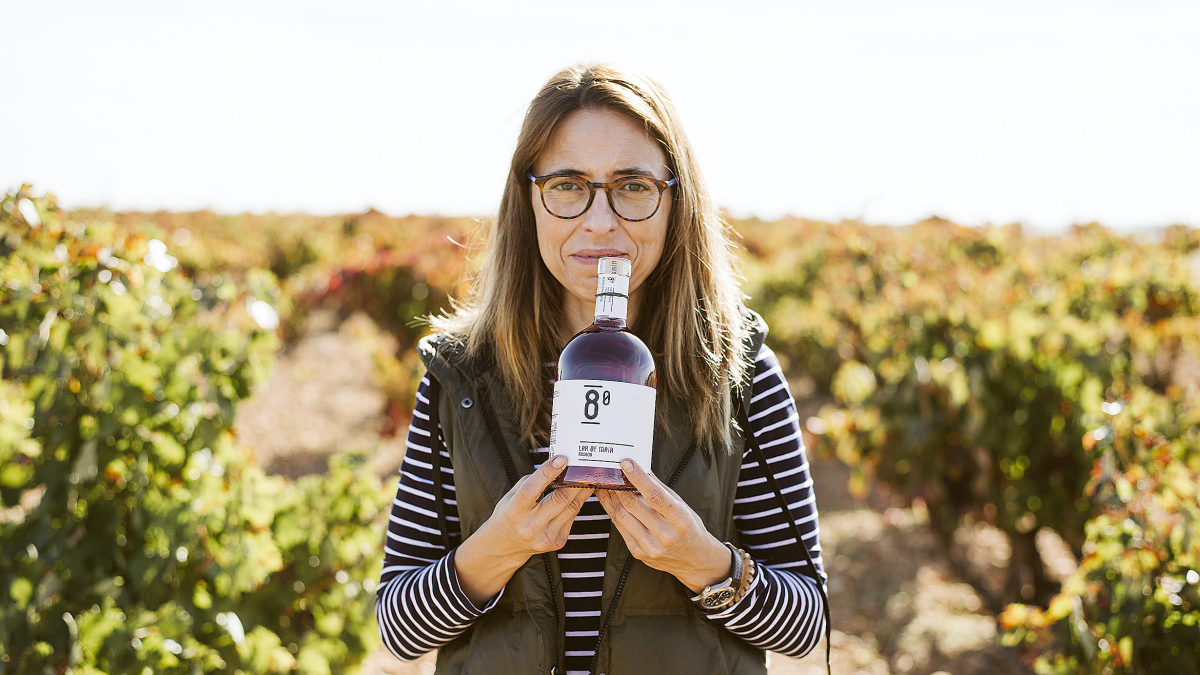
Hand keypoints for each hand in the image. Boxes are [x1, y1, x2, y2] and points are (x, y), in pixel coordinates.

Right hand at [454, 455, 592, 605]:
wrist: (504, 546)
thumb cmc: (509, 515)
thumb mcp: (512, 496)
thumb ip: (533, 481)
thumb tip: (557, 467)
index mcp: (514, 511)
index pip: (531, 489)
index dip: (547, 472)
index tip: (561, 459)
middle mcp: (530, 526)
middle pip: (560, 499)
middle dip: (574, 480)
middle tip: (583, 466)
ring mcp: (545, 537)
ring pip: (571, 508)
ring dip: (582, 490)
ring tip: (588, 477)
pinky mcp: (557, 542)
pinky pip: (572, 518)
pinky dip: (577, 503)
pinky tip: (580, 494)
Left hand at [595, 458, 731, 592]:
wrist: (695, 560)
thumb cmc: (689, 528)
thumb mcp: (681, 506)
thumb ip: (660, 489)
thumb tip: (640, 468)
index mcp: (679, 519)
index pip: (655, 495)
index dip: (638, 478)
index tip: (627, 463)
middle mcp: (665, 535)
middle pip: (632, 505)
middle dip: (619, 486)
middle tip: (612, 472)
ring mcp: (650, 546)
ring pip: (621, 516)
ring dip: (612, 497)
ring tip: (607, 484)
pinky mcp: (638, 553)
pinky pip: (620, 528)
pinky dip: (613, 511)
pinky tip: (610, 501)